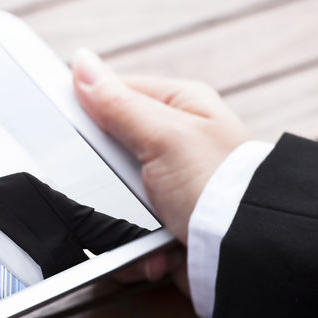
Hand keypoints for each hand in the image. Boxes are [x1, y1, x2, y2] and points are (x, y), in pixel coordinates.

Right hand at [71, 48, 250, 243]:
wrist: (247, 253)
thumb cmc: (221, 186)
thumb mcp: (163, 135)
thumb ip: (116, 103)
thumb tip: (81, 63)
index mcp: (180, 106)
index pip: (114, 93)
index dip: (89, 110)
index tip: (70, 127)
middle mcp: (175, 144)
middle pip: (106, 153)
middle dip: (105, 179)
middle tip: (126, 184)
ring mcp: (168, 186)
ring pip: (111, 198)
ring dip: (121, 221)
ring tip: (149, 226)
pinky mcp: (164, 224)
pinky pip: (125, 234)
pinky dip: (134, 248)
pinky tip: (155, 250)